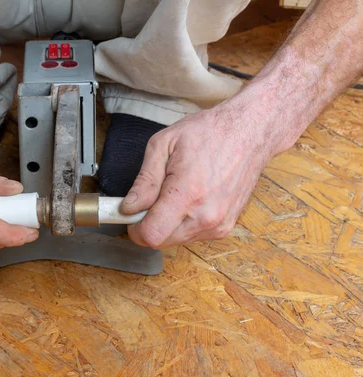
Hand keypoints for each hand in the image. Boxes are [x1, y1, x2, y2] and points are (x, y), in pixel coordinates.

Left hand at [121, 106, 274, 248]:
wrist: (249, 132)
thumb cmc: (208, 133)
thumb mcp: (163, 145)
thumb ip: (144, 181)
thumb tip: (129, 207)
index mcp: (188, 194)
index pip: (151, 235)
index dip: (135, 227)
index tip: (132, 213)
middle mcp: (206, 216)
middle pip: (161, 242)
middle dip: (149, 224)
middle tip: (153, 197)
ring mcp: (219, 224)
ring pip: (176, 240)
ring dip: (166, 224)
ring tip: (175, 193)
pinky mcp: (225, 227)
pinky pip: (192, 235)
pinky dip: (183, 222)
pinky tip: (190, 198)